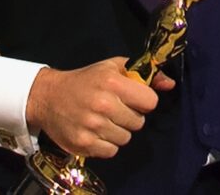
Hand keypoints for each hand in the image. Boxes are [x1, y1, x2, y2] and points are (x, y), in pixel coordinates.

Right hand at [25, 57, 163, 158]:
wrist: (49, 97)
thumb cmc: (86, 80)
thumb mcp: (114, 68)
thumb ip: (144, 74)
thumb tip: (170, 84)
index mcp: (112, 84)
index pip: (150, 102)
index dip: (144, 101)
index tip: (134, 99)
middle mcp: (103, 105)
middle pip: (139, 122)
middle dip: (131, 116)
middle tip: (117, 110)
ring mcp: (92, 127)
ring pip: (126, 138)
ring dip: (119, 131)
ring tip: (106, 120)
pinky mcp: (83, 144)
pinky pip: (111, 151)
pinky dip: (107, 144)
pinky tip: (97, 132)